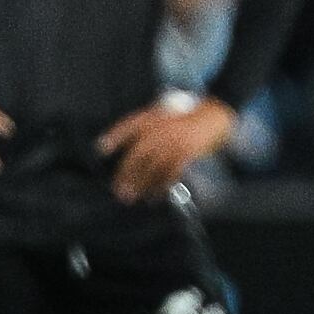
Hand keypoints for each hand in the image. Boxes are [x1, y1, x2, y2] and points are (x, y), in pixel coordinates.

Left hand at [95, 95, 235, 200]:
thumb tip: (124, 148)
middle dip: (126, 174)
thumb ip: (144, 128)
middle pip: (137, 154)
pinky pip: (169, 174)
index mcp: (152, 117)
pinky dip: (160, 187)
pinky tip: (153, 197)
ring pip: (152, 167)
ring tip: (131, 198)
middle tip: (117, 190)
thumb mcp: (161, 115)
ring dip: (140, 185)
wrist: (213, 116)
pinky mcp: (186, 153)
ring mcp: (174, 141)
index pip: (128, 125)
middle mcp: (161, 128)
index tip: (100, 149)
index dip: (113, 136)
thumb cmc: (185, 118)